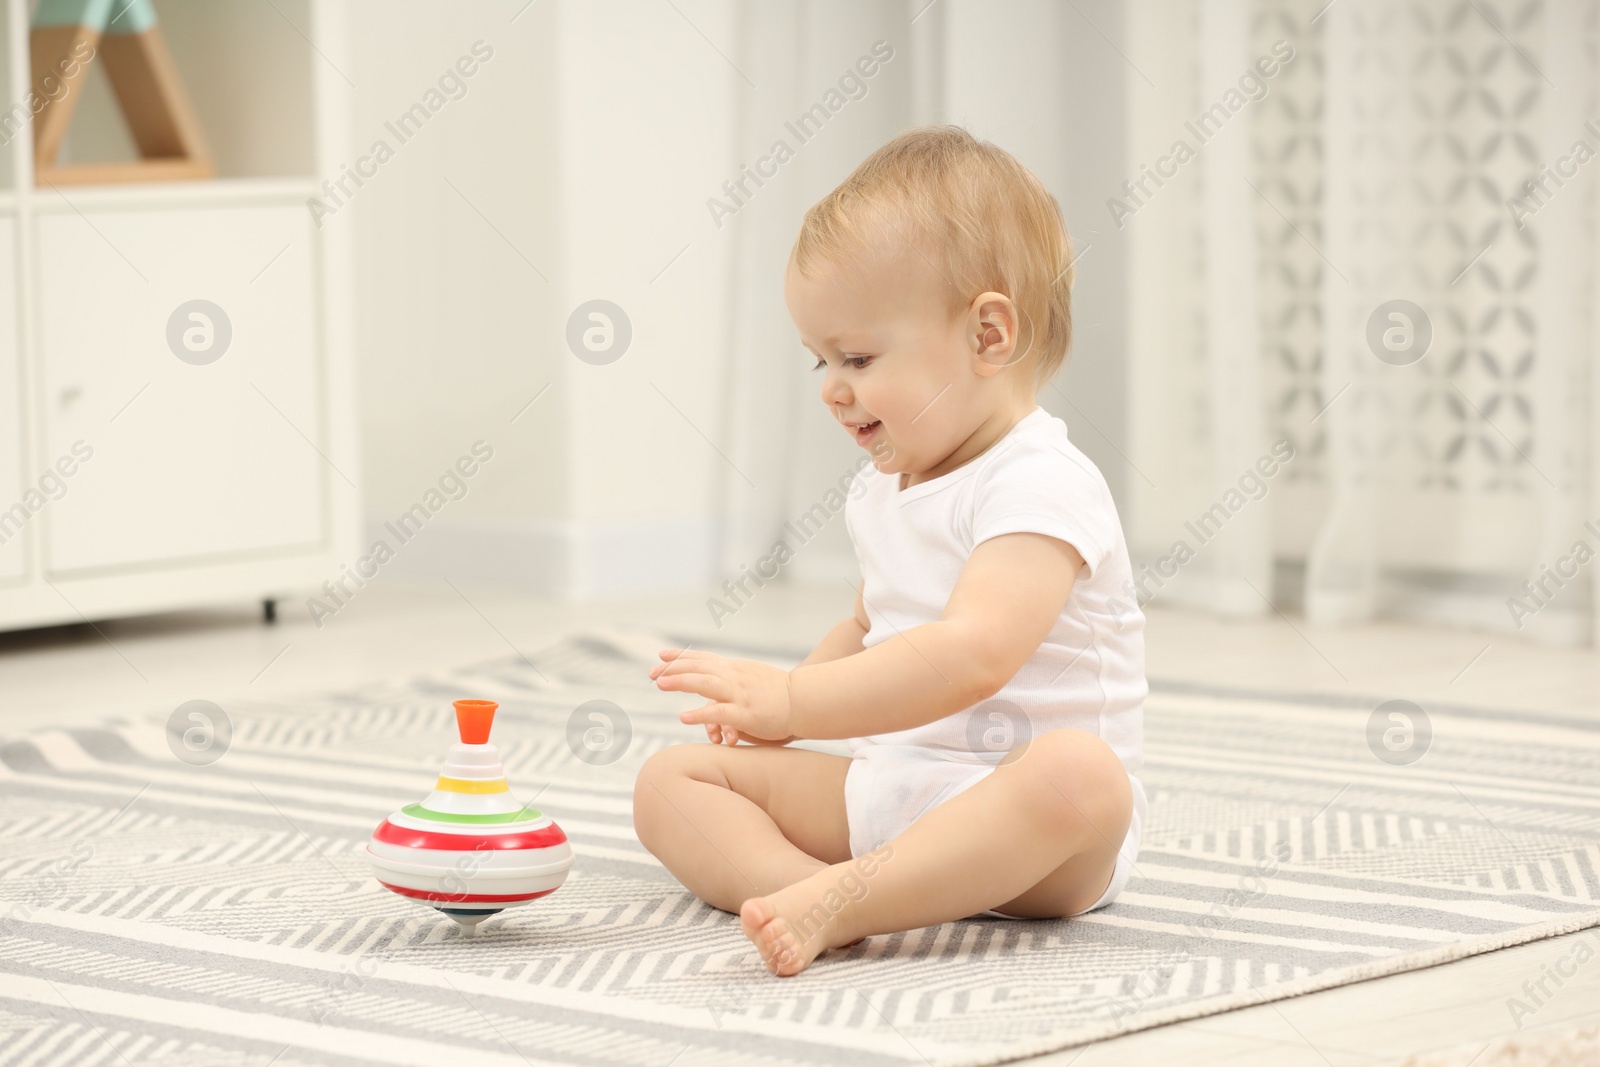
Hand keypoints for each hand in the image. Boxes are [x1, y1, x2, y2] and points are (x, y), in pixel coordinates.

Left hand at [649, 649, 795, 743]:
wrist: (806, 701)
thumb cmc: (781, 693)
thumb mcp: (754, 678)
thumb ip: (735, 679)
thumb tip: (718, 680)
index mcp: (735, 669)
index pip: (703, 658)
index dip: (681, 656)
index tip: (661, 655)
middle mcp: (734, 677)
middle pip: (698, 668)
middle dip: (673, 669)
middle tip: (651, 673)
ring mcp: (740, 694)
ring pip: (705, 684)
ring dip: (680, 682)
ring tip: (660, 683)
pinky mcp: (746, 713)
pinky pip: (719, 712)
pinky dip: (700, 714)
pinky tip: (683, 716)